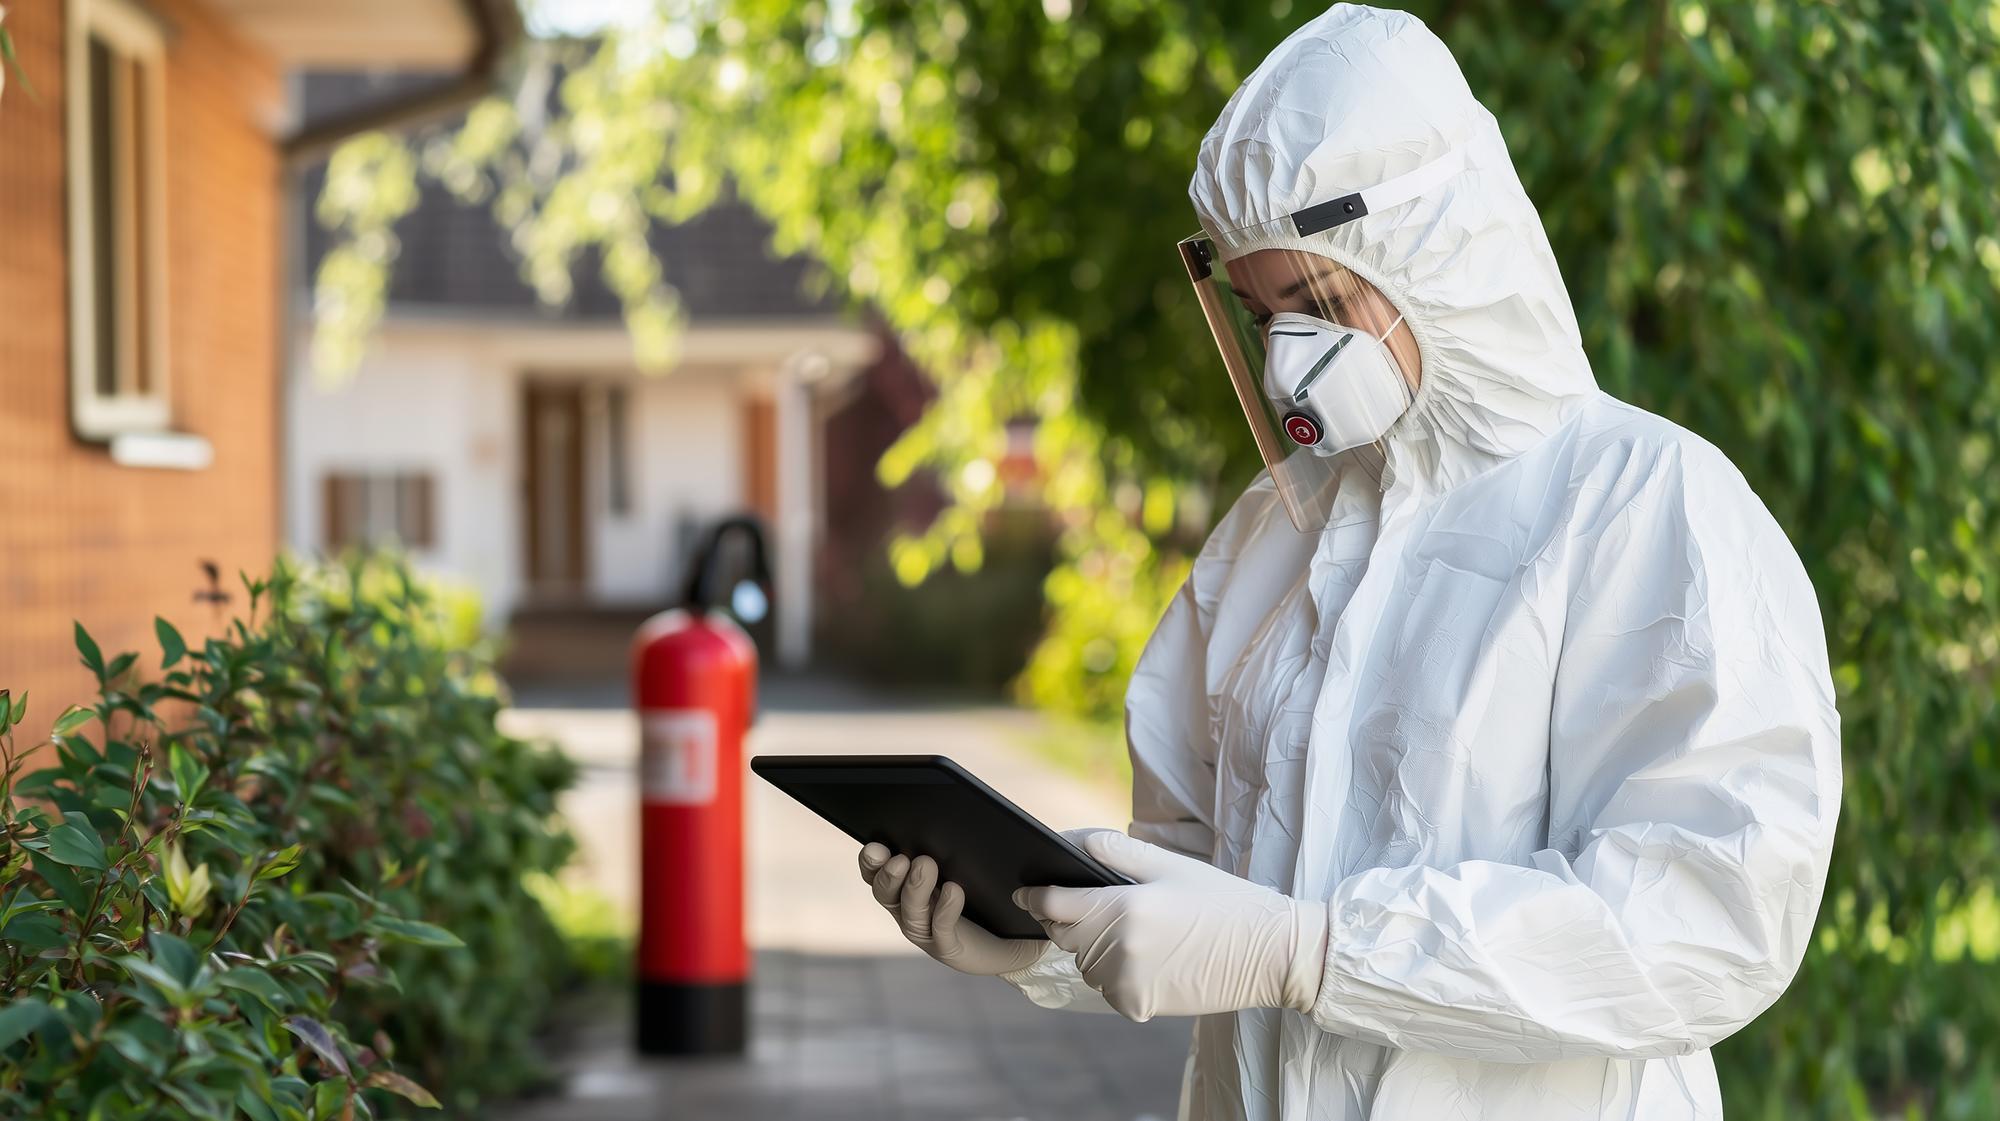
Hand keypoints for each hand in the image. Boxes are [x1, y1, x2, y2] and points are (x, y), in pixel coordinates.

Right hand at [858, 843, 1047, 976]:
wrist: (1012, 934)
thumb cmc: (984, 892)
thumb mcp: (963, 862)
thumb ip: (946, 843)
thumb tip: (937, 813)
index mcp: (904, 885)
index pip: (875, 872)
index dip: (870, 861)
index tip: (876, 846)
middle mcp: (908, 908)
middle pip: (884, 893)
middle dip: (888, 875)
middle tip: (900, 858)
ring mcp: (927, 931)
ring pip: (910, 912)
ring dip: (915, 888)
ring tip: (926, 865)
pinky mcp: (950, 948)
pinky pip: (942, 930)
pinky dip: (945, 910)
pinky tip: (954, 891)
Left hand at [1015, 831, 1327, 1021]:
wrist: (1270, 954)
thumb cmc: (1222, 901)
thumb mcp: (1169, 864)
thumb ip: (1113, 851)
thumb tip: (1066, 842)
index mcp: (1123, 910)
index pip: (1052, 905)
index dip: (1033, 895)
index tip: (1025, 890)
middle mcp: (1118, 953)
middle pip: (1063, 935)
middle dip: (1067, 917)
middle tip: (1097, 902)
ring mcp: (1125, 985)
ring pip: (1082, 962)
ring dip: (1092, 944)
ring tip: (1136, 928)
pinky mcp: (1136, 1008)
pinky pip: (1105, 986)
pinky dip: (1114, 971)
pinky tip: (1150, 955)